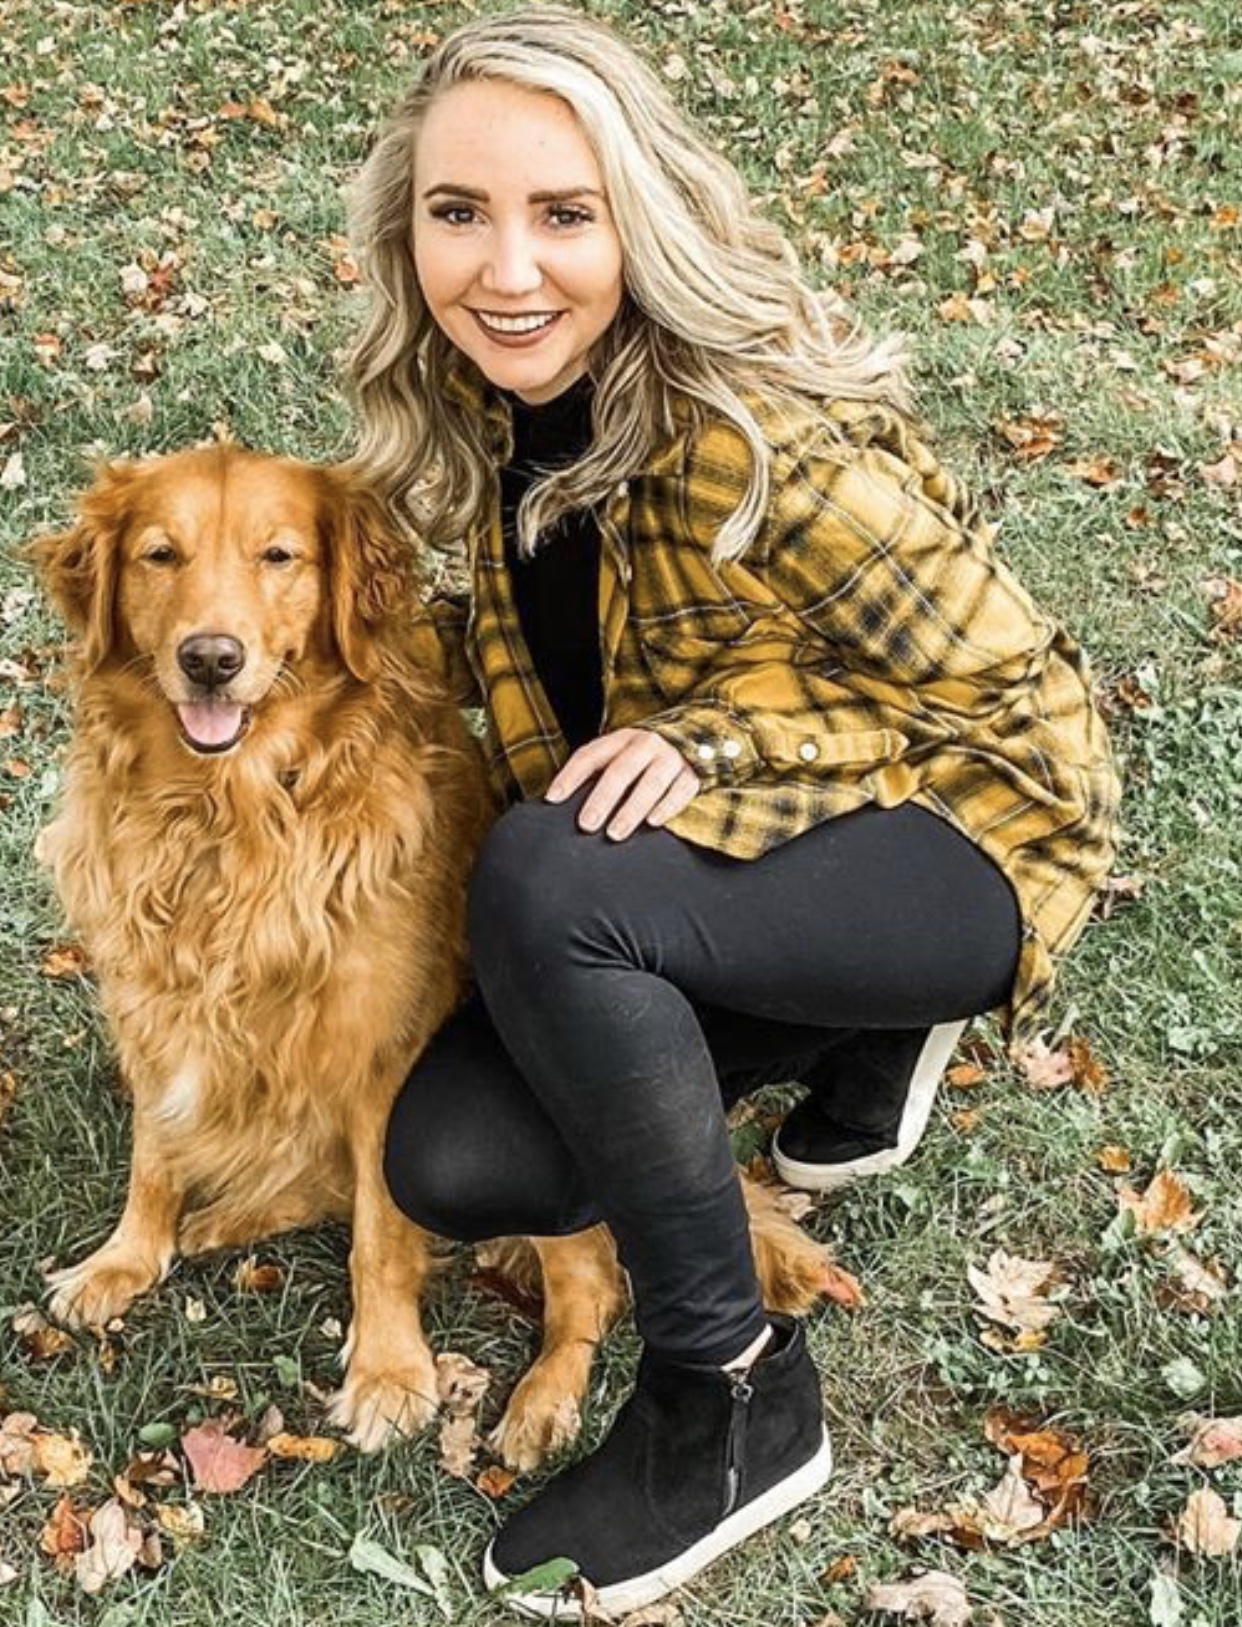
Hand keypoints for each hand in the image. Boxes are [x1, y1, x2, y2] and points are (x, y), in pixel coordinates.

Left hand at [545, 728, 699, 839]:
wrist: (689, 738)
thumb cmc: (641, 758)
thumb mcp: (617, 755)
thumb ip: (593, 773)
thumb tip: (558, 800)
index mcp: (620, 739)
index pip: (590, 756)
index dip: (570, 777)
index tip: (553, 799)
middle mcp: (645, 744)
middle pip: (621, 771)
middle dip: (602, 799)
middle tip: (586, 824)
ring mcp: (670, 758)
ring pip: (651, 783)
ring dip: (632, 809)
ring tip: (615, 833)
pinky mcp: (691, 774)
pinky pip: (681, 790)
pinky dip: (667, 807)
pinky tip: (652, 822)